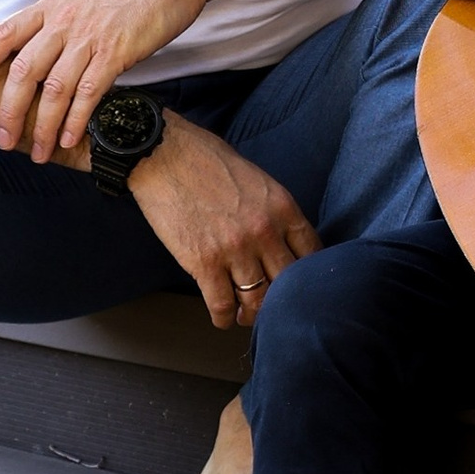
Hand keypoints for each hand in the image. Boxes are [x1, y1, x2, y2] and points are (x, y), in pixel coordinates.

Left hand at [0, 0, 213, 159]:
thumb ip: (58, 22)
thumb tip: (41, 50)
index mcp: (51, 6)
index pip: (2, 35)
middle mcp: (63, 21)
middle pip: (23, 71)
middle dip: (9, 111)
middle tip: (3, 141)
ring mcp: (89, 36)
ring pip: (55, 89)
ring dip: (44, 126)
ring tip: (39, 153)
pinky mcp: (117, 51)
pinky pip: (90, 92)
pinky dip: (78, 120)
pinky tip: (72, 139)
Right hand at [130, 116, 318, 330]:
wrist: (163, 154)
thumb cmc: (205, 158)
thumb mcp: (255, 178)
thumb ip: (271, 209)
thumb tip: (278, 237)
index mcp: (282, 207)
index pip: (312, 252)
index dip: (307, 273)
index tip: (299, 282)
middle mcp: (265, 231)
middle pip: (288, 282)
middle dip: (282, 299)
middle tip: (272, 306)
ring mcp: (235, 249)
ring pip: (258, 301)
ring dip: (252, 314)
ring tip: (245, 315)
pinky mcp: (204, 264)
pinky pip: (223, 305)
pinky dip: (224, 318)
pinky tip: (222, 319)